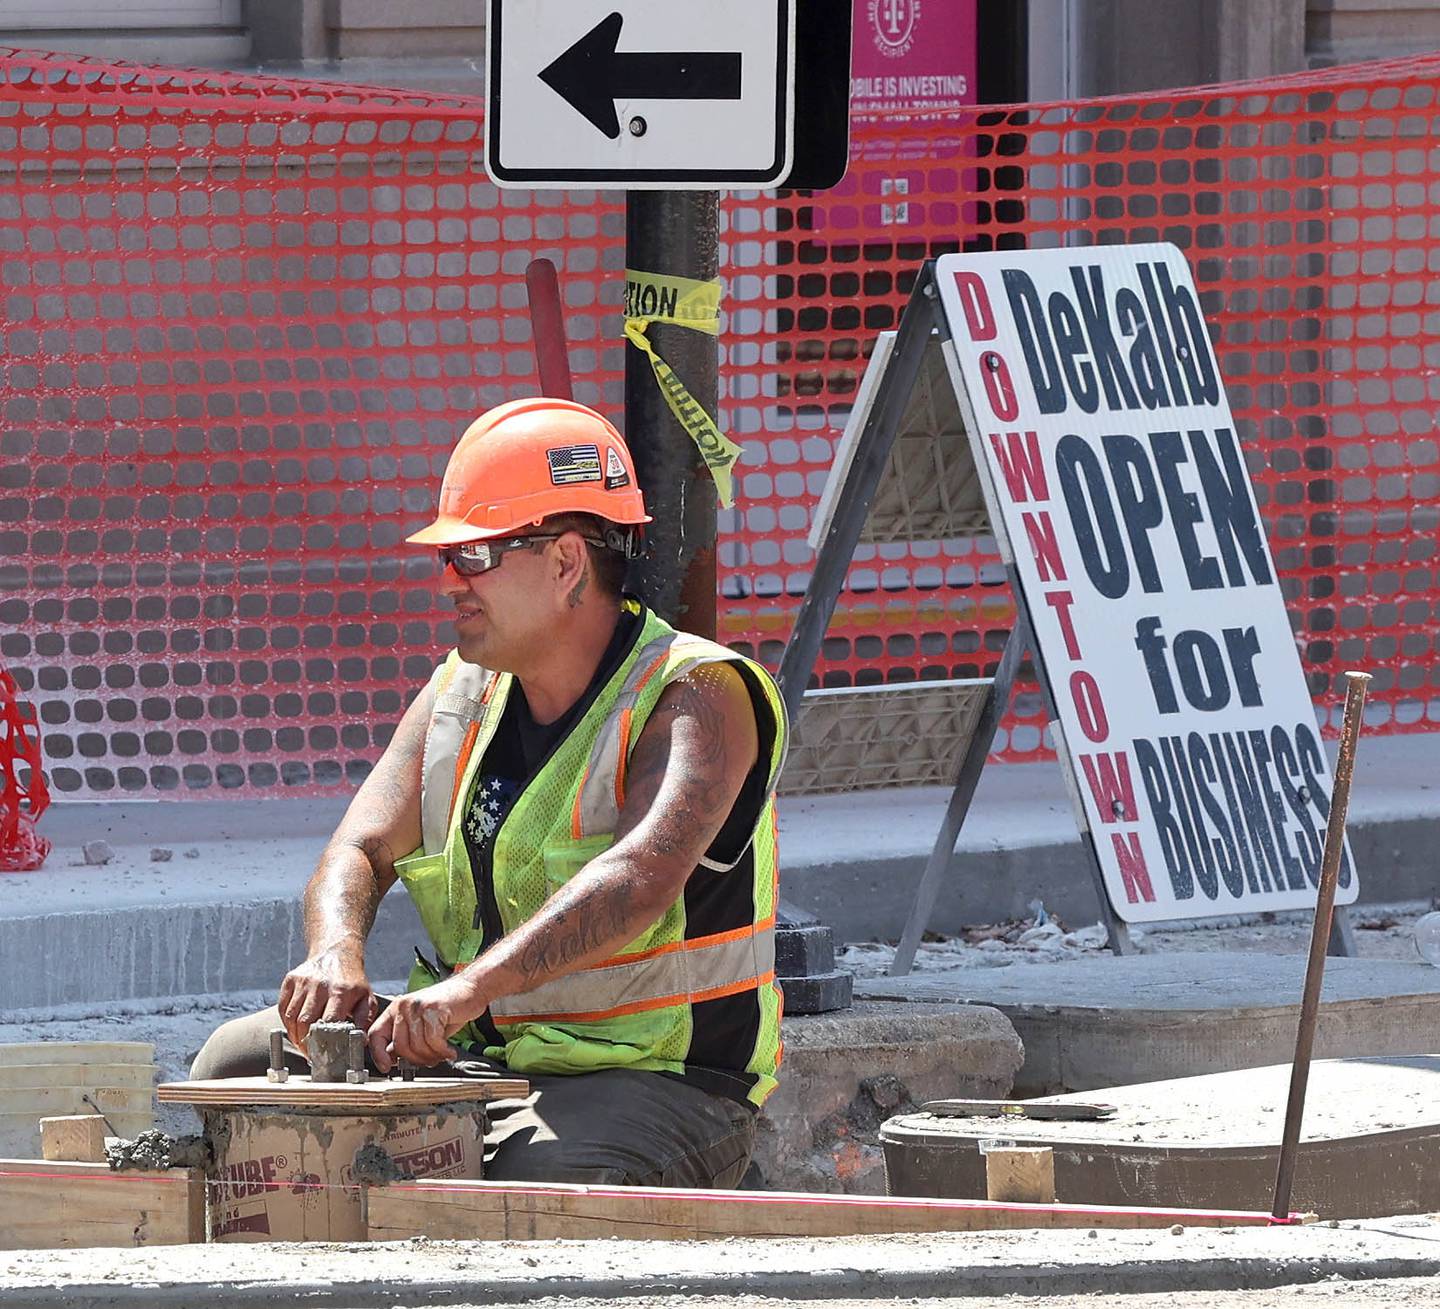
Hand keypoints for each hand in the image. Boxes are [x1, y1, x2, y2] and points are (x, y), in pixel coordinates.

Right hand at [278, 947, 375, 1053]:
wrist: (337, 953)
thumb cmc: (352, 981)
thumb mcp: (366, 998)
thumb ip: (364, 1020)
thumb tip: (360, 1041)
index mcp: (340, 991)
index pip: (328, 1023)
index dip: (323, 1042)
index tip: (323, 1055)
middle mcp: (320, 985)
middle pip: (305, 1022)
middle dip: (305, 1042)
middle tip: (309, 1053)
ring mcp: (303, 982)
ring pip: (291, 1017)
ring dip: (294, 1034)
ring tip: (301, 1043)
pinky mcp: (291, 979)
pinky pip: (282, 1007)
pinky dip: (286, 1022)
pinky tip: (294, 1029)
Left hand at [366, 974, 484, 1072]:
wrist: (472, 988)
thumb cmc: (449, 1008)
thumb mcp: (423, 1024)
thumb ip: (407, 1038)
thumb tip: (393, 1059)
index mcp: (397, 1009)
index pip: (376, 1034)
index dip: (378, 1054)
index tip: (386, 1067)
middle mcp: (404, 1006)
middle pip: (400, 1046)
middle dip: (417, 1060)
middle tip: (430, 1061)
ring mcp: (418, 1006)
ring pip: (418, 1046)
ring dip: (432, 1056)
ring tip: (443, 1055)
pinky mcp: (434, 1009)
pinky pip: (434, 1041)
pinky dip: (443, 1051)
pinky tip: (450, 1051)